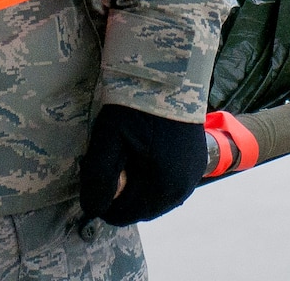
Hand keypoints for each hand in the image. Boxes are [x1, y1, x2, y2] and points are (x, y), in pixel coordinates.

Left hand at [79, 104, 206, 225]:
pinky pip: (170, 186)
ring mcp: (193, 176)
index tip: (95, 176)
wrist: (171, 74)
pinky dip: (153, 179)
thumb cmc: (137, 105)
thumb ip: (98, 178)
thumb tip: (93, 208)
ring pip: (155, 199)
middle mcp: (182, 187)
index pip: (124, 215)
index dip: (104, 202)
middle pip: (141, 209)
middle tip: (110, 163)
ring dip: (137, 188)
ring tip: (126, 157)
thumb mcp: (108, 138)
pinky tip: (143, 155)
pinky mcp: (197, 163)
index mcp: (163, 185)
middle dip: (121, 195)